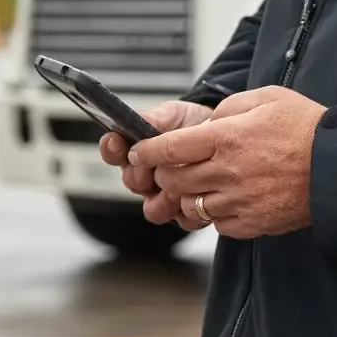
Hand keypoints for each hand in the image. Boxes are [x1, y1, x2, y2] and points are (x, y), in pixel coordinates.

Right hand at [99, 100, 212, 230]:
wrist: (224, 137)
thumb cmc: (193, 126)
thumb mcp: (172, 116)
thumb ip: (151, 120)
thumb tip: (131, 121)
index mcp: (138, 154)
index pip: (114, 153)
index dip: (112, 149)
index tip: (116, 141)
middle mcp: (147, 178)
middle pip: (132, 183)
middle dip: (143, 174)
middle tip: (157, 165)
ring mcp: (166, 198)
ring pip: (154, 210)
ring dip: (166, 198)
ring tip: (179, 185)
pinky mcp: (188, 212)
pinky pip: (182, 220)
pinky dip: (190, 209)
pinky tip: (200, 195)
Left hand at [129, 86, 326, 239]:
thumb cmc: (306, 127)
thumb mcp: (266, 97)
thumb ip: (230, 107)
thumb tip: (209, 121)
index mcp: (227, 137)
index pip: (169, 148)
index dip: (146, 151)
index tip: (138, 151)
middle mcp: (227, 171)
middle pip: (173, 179)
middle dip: (164, 172)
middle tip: (170, 166)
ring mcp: (238, 201)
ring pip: (191, 205)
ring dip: (188, 194)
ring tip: (202, 182)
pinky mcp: (252, 222)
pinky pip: (218, 224)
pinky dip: (215, 213)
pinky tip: (228, 198)